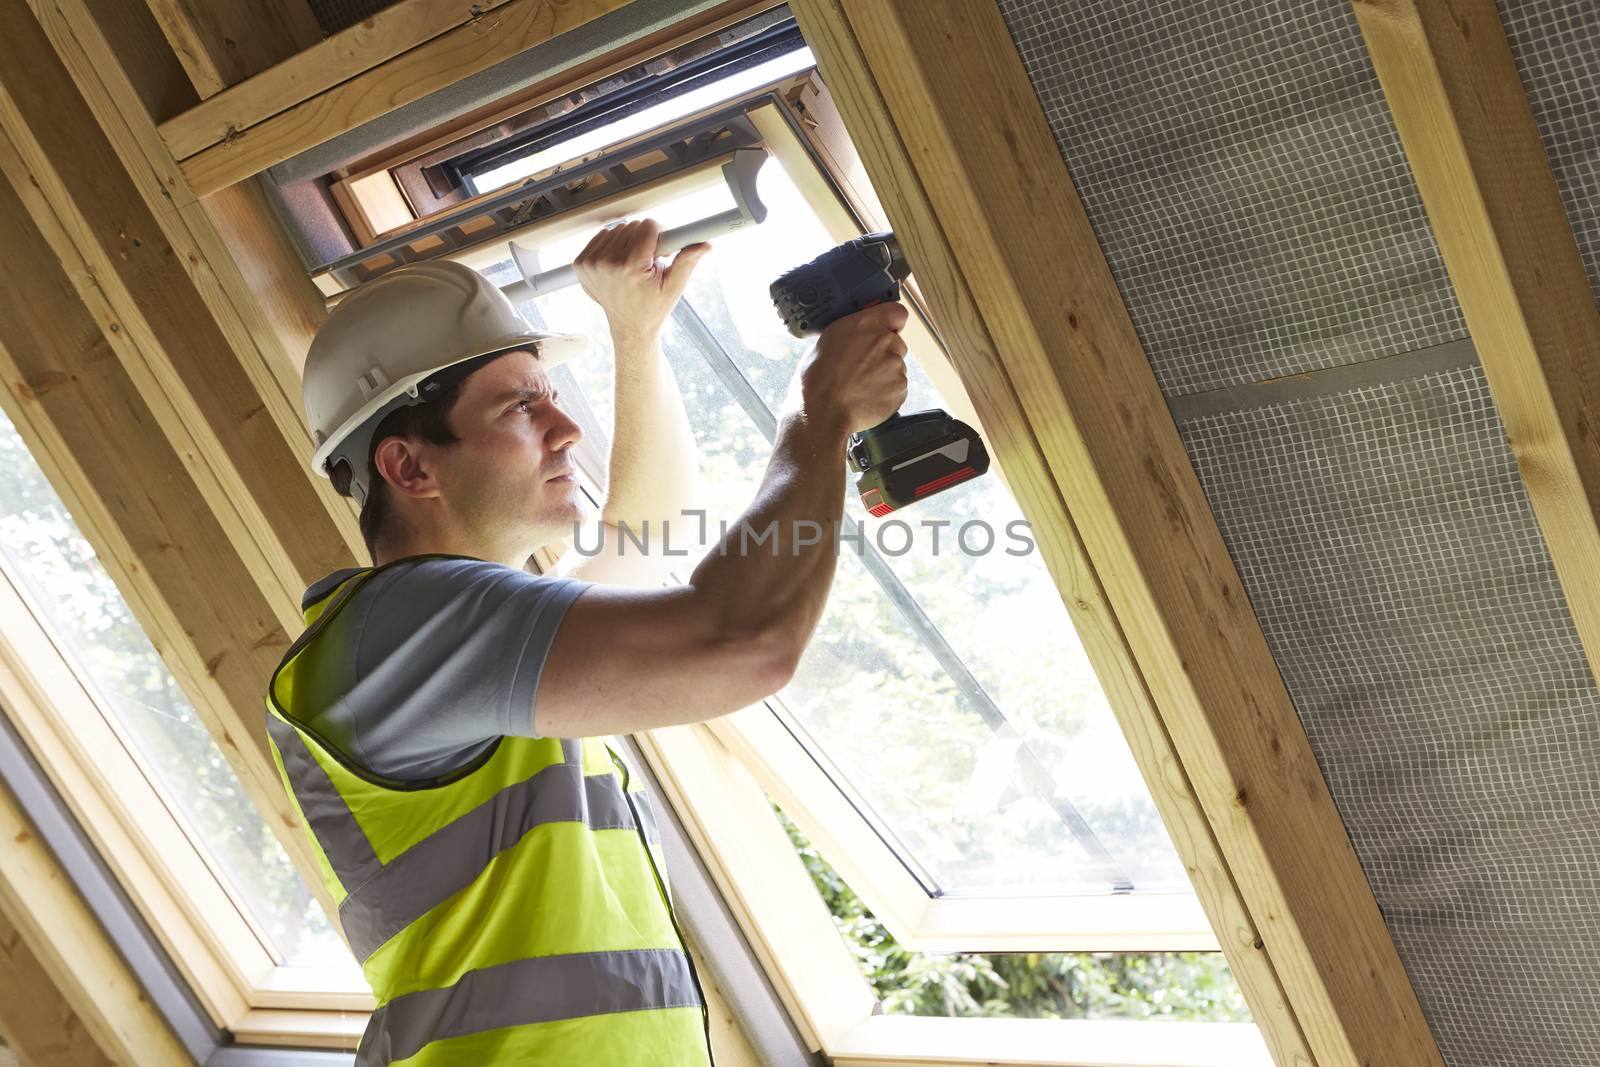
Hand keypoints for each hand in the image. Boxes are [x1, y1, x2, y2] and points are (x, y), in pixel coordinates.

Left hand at [572, 219, 709, 343]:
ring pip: (616, 229)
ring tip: (633, 264)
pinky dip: (611, 246)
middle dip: (644, 240)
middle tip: (648, 262)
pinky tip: (618, 264)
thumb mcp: (673, 287)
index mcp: (629, 267)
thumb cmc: (652, 308)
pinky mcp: (581, 264)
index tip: (662, 251)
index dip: (660, 236)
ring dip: (627, 242)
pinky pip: (600, 237)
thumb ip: (687, 262)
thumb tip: (705, 245)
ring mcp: (590, 264)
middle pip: (631, 226)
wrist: (630, 328)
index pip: (648, 226)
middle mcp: (606, 263)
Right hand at [794, 302, 909, 434]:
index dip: (891, 322)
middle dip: (884, 352)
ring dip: (884, 374)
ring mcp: (896, 365)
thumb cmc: (818, 378)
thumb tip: (860, 334)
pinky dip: (886, 392)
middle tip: (862, 366)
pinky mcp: (901, 388)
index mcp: (866, 324)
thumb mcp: (828, 340)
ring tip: (860, 385)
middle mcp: (885, 341)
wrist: (822, 411)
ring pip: (896, 367)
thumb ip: (853, 332)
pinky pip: (897, 387)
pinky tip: (865, 396)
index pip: (897, 312)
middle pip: (896, 343)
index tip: (885, 329)